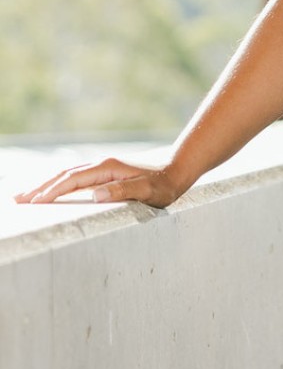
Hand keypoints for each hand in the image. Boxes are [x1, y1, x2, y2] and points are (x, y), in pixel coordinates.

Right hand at [13, 157, 187, 207]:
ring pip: (68, 175)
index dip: (52, 191)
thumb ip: (123, 191)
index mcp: (107, 168)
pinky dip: (60, 183)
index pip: (71, 180)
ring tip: (27, 195)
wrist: (178, 168)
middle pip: (63, 175)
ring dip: (47, 184)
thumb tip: (95, 195)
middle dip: (40, 187)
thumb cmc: (165, 184)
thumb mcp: (148, 191)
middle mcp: (102, 164)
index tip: (33, 203)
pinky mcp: (106, 172)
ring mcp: (103, 167)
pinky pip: (76, 177)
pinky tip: (54, 190)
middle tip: (17, 199)